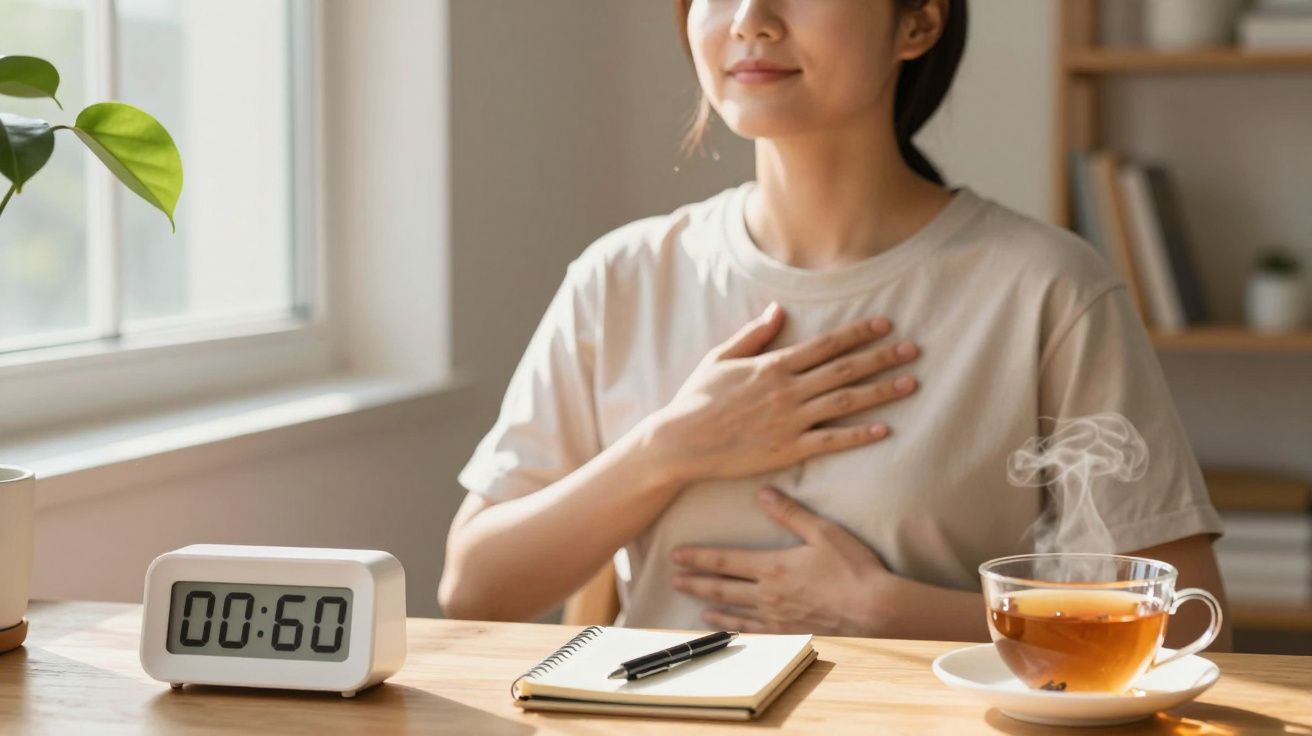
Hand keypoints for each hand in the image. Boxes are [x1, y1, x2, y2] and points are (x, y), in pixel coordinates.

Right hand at [645, 303, 919, 485]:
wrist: (681, 441)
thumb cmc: (697, 398)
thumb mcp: (720, 357)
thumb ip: (753, 334)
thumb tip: (777, 310)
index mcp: (774, 364)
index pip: (826, 344)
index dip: (859, 333)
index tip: (886, 324)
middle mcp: (788, 389)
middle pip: (845, 369)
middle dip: (883, 357)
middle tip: (914, 350)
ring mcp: (790, 420)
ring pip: (845, 401)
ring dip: (881, 391)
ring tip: (910, 383)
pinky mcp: (788, 449)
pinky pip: (831, 440)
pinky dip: (859, 434)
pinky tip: (883, 429)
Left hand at [670, 486, 900, 636]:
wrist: (876, 610)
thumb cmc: (853, 569)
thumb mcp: (822, 532)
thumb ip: (790, 513)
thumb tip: (763, 492)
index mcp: (772, 566)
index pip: (725, 560)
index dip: (698, 557)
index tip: (676, 555)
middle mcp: (768, 594)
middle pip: (722, 588)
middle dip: (696, 582)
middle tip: (673, 579)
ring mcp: (777, 618)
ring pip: (734, 613)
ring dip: (711, 607)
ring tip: (695, 604)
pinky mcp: (790, 634)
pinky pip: (755, 633)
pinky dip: (735, 630)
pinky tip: (728, 629)